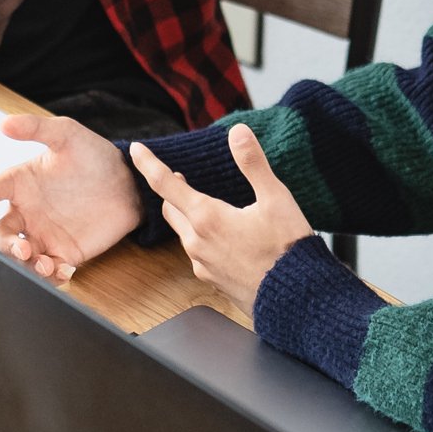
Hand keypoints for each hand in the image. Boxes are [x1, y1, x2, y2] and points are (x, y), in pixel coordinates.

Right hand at [0, 112, 137, 277]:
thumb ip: (36, 128)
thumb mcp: (67, 135)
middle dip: (4, 246)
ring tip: (45, 265)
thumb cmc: (95, 156)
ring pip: (19, 258)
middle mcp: (26, 212)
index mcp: (19, 184)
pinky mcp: (64, 253)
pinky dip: (49, 276)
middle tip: (24, 248)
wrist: (130, 183)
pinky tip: (62, 271)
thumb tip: (4, 123)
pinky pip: (48, 271)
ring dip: (25, 265)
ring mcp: (44, 235)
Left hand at [129, 125, 310, 314]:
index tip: (136, 150)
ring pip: (185, 234)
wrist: (296, 297)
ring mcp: (203, 264)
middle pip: (171, 210)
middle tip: (180, 178)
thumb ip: (253, 164)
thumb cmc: (287, 249)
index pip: (165, 184)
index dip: (148, 164)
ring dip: (189, 217)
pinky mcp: (212, 281)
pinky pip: (198, 255)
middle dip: (172, 192)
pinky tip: (224, 239)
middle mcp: (197, 243)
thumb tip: (238, 133)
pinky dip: (202, 239)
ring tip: (208, 208)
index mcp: (207, 218)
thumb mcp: (275, 199)